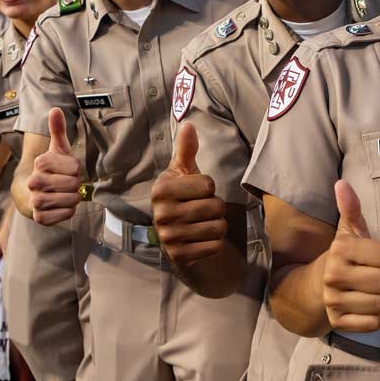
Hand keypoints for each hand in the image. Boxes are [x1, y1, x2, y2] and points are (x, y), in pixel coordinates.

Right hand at [27, 107, 82, 226]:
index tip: (69, 170)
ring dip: (74, 198)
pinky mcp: (39, 218)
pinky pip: (65, 215)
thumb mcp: (57, 149)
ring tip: (67, 194)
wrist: (32, 193)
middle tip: (69, 184)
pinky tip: (63, 206)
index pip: (75, 167)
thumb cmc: (52, 169)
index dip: (77, 170)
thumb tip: (55, 109)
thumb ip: (57, 130)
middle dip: (76, 185)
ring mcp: (36, 200)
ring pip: (70, 200)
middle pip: (73, 184)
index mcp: (41, 163)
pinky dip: (69, 211)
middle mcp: (35, 181)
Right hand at [150, 124, 229, 267]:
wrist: (173, 232)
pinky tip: (201, 238)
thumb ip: (186, 149)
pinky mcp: (179, 256)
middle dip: (216, 207)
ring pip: (218, 227)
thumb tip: (189, 124)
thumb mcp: (182, 171)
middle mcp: (161, 214)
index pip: (208, 184)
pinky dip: (214, 242)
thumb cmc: (182, 195)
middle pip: (216, 206)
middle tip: (201, 209)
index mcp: (161, 190)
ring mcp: (169, 237)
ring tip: (202, 222)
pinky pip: (215, 246)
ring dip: (217, 225)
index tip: (195, 191)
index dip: (208, 187)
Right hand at [321, 182, 379, 332]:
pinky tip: (363, 307)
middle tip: (372, 275)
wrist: (318, 285)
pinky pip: (373, 324)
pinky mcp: (338, 322)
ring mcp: (333, 300)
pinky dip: (373, 317)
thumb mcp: (349, 231)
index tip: (374, 257)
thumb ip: (351, 207)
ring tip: (367, 291)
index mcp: (340, 249)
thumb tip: (342, 183)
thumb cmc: (345, 256)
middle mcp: (333, 275)